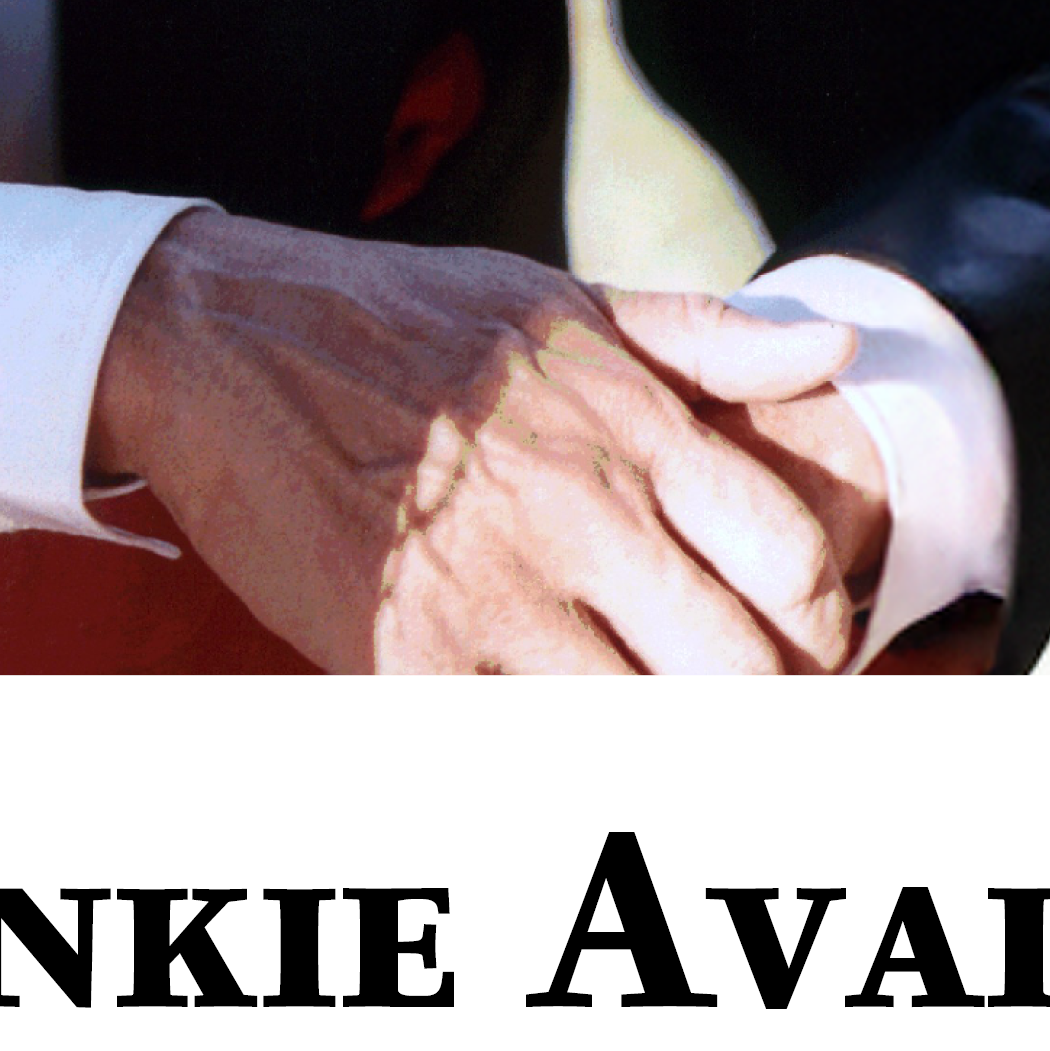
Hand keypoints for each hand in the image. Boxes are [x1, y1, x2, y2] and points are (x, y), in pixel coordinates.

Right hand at [86, 214, 863, 673]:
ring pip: (647, 727)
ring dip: (651, 735)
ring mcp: (495, 593)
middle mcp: (579, 509)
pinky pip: (523, 750)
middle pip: (743, 670)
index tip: (786, 640)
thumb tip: (835, 347)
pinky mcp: (411, 659)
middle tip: (715, 699)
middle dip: (753, 703)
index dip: (815, 623)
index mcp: (628, 422)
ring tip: (625, 711)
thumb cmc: (388, 318)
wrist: (213, 338)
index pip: (792, 560)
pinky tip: (528, 717)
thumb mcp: (551, 300)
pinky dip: (542, 750)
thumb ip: (699, 336)